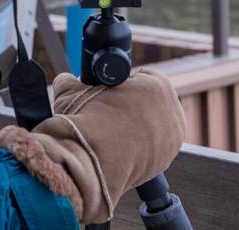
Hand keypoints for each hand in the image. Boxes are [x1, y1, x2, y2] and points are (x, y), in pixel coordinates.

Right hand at [0, 68, 185, 223]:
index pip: (139, 77)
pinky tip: (117, 148)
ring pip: (149, 126)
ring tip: (109, 133)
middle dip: (129, 107)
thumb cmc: (85, 120)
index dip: (119, 84)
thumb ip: (72, 81)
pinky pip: (149, 148)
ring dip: (133, 128)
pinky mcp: (164, 162)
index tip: (106, 93)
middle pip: (148, 102)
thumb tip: (67, 80)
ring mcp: (171, 139)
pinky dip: (135, 148)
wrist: (88, 160)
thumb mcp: (71, 90)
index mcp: (157, 85)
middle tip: (106, 113)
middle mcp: (172, 110)